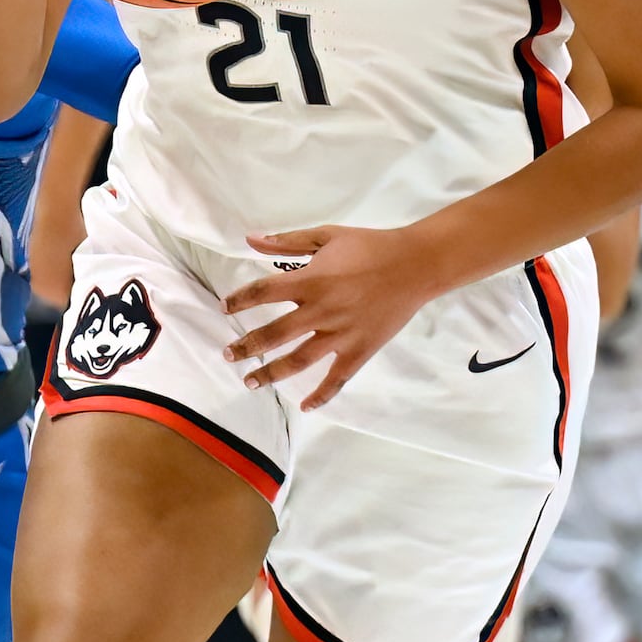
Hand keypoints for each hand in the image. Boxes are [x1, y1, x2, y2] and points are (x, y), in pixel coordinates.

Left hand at [222, 226, 431, 410]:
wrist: (416, 264)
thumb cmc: (371, 246)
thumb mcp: (327, 236)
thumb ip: (287, 242)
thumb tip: (250, 239)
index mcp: (311, 280)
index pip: (263, 293)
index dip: (240, 301)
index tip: (225, 309)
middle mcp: (321, 311)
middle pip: (273, 334)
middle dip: (246, 347)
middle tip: (228, 354)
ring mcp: (340, 334)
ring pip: (298, 361)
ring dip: (270, 373)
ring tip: (250, 381)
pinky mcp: (360, 350)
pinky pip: (337, 378)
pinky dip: (321, 395)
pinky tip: (305, 406)